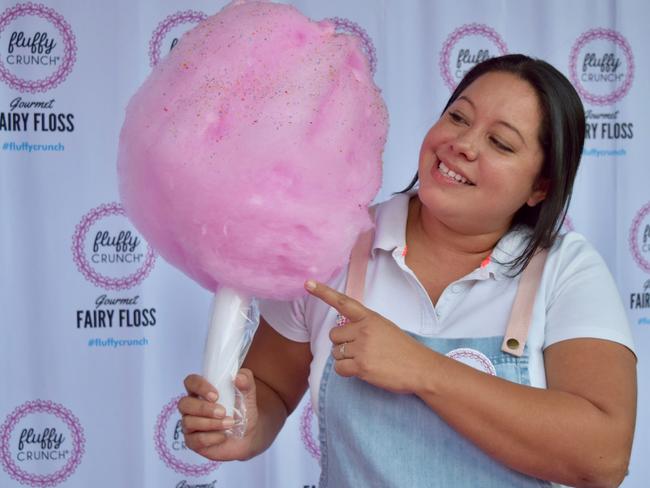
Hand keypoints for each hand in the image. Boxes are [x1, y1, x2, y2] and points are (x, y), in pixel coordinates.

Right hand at [177, 369, 258, 460]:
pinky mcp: (193, 442)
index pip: (190, 382)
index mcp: (201, 391)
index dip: (199, 386)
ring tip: (229, 424)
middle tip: (222, 412)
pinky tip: (223, 436)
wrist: (249, 435)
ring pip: (188, 422)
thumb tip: (238, 377)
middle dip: (203, 408)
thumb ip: (245, 380)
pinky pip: (194, 440)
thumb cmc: (242, 411)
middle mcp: (192, 407)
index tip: (215, 395)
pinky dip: (211, 437)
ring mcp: (190, 425)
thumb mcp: (248, 393)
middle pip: (184, 403)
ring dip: (210, 423)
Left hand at [305, 280, 431, 393]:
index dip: (323, 292)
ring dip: (345, 359)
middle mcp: (363, 329)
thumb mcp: (385, 327)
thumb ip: (364, 326)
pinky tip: (362, 370)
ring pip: (335, 352)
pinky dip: (346, 371)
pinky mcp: (361, 366)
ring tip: (366, 360)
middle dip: (342, 344)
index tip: (308, 283)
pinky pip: (339, 368)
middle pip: (333, 335)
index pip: (343, 302)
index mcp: (370, 317)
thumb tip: (344, 334)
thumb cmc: (403, 349)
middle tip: (360, 350)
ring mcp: (362, 348)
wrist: (420, 368)